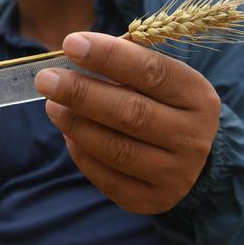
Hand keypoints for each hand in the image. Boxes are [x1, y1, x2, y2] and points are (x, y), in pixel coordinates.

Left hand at [35, 32, 220, 213]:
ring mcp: (175, 174)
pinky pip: (107, 178)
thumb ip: (127, 61)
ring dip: (75, 124)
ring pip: (116, 149)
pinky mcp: (152, 200)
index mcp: (197, 97)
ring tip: (51, 104)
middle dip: (81, 93)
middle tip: (46, 79)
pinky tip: (68, 133)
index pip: (152, 72)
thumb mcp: (160, 77)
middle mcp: (192, 137)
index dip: (109, 56)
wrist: (190, 157)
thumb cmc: (162, 104)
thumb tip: (79, 49)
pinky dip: (81, 152)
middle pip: (131, 113)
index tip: (70, 43)